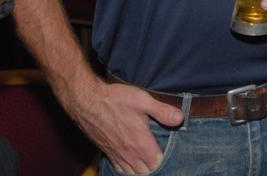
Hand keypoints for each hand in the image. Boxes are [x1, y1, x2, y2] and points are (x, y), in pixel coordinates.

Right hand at [67, 78, 183, 174]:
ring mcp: (117, 154)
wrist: (86, 101)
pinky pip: (120, 169)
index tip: (170, 151)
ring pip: (133, 173)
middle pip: (146, 171)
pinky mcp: (107, 152)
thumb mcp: (142, 100)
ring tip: (147, 161)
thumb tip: (180, 118)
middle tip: (159, 155)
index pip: (158, 163)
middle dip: (154, 167)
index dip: (166, 159)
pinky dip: (128, 169)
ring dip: (141, 169)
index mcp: (140, 143)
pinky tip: (131, 161)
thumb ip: (162, 111)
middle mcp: (129, 153)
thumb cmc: (114, 99)